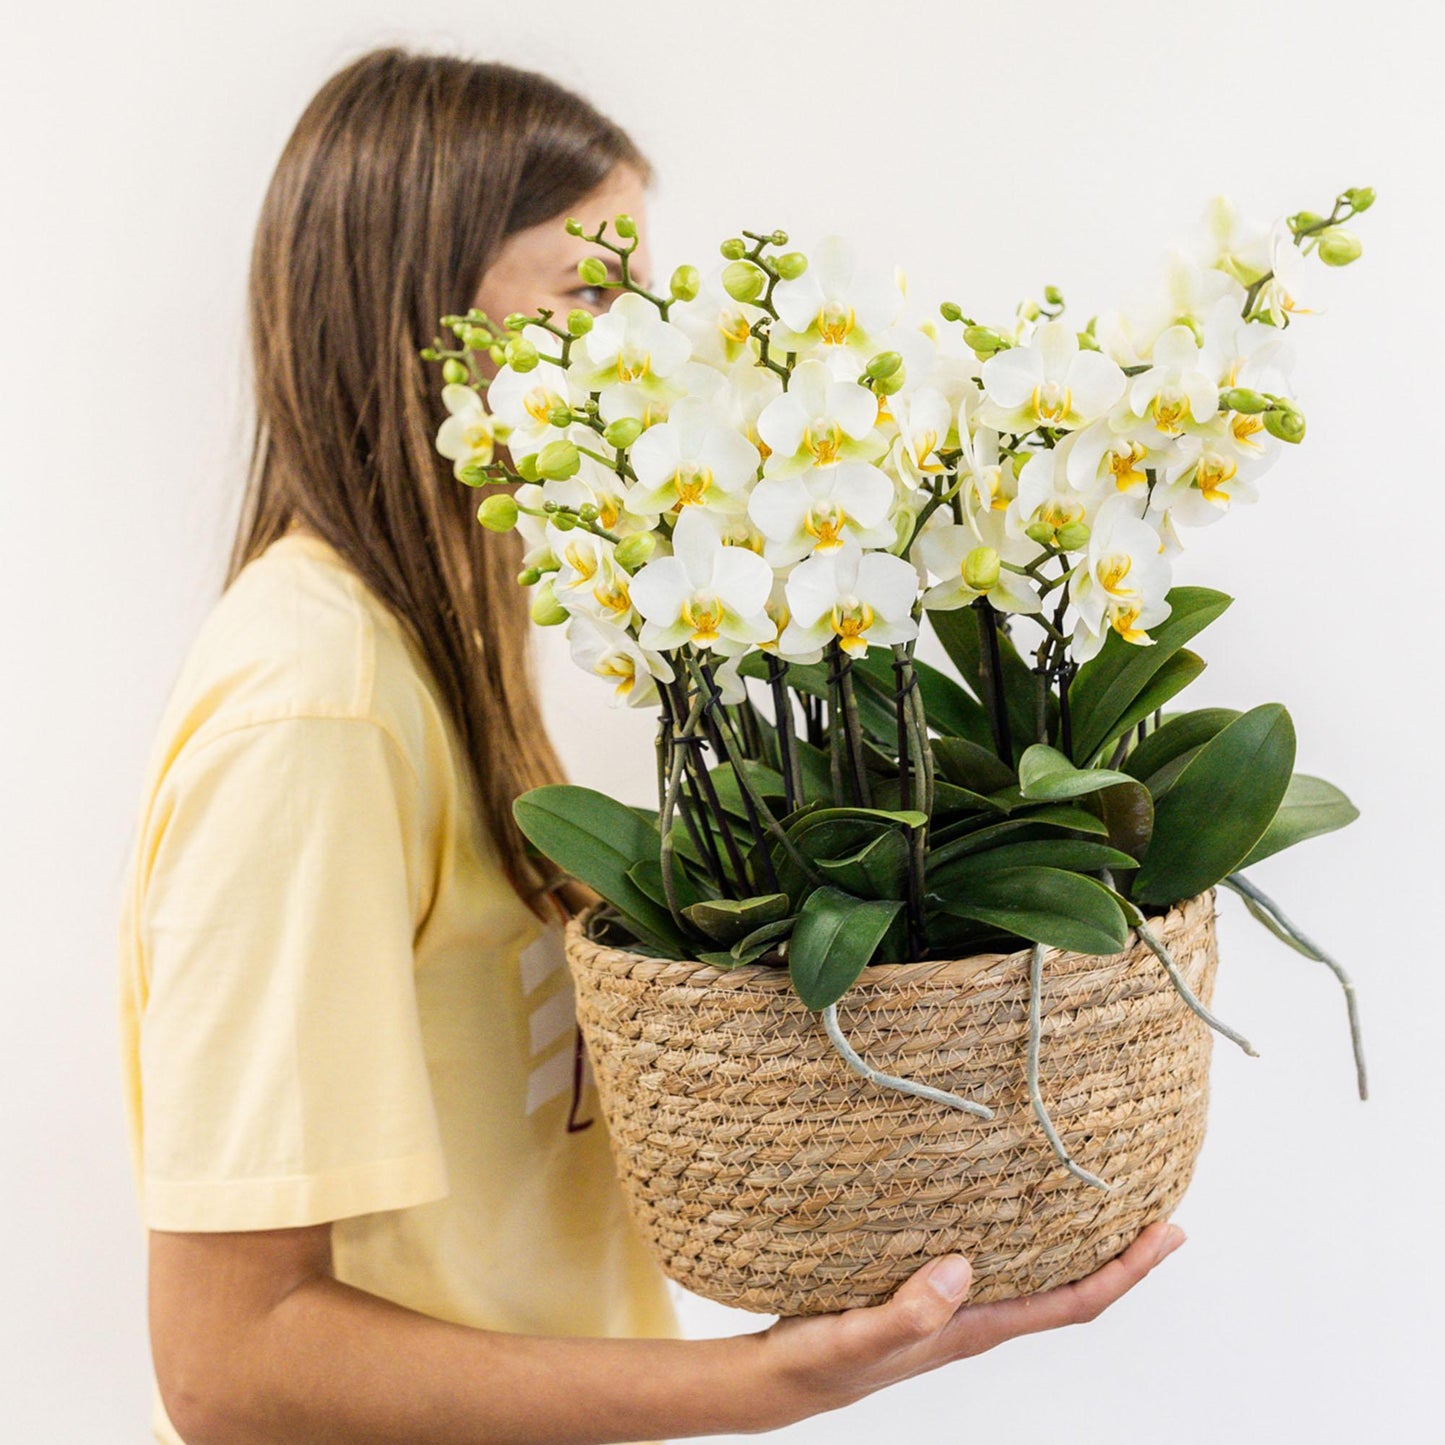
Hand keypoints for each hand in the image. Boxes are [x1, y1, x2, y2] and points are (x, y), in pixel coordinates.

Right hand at [750, 1220, 1186, 1427]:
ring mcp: (953, 1304)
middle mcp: (976, 1315)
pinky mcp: (925, 1286)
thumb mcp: (860, 1338)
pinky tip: (1006, 1199)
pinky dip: (1020, 1230)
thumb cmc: (818, 1364)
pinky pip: (994, 1257)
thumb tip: (964, 1267)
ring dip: (1074, 1241)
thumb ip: (910, 1310)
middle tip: (1154, 1206)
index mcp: (974, 1328)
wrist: (777, 1380)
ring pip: (1035, 1271)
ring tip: (1095, 1194)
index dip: (1125, 1271)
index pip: (1072, 1303)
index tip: (1167, 1234)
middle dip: (1118, 1253)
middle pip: (1070, 1287)